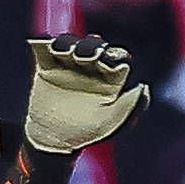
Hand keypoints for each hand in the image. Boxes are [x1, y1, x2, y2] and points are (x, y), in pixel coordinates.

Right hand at [23, 36, 148, 155]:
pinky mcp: (46, 66)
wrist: (54, 141)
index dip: (115, 55)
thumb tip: (144, 87)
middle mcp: (90, 67)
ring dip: (67, 43)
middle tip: (86, 56)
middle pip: (94, 45)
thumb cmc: (87, 133)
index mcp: (110, 77)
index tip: (108, 62)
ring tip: (63, 52)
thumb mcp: (112, 124)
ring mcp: (68, 64)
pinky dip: (41, 42)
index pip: (117, 57)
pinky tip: (40, 43)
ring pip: (69, 42)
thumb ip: (131, 107)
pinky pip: (43, 47)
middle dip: (91, 46)